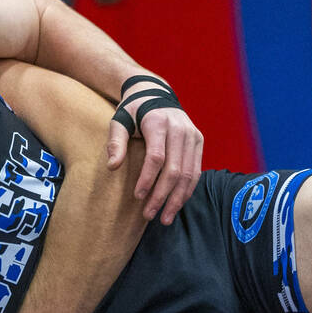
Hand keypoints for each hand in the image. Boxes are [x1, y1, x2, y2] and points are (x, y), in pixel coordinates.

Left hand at [106, 76, 203, 224]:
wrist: (155, 93)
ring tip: (164, 219)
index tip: (137, 197)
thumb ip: (115, 142)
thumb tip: (112, 166)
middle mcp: (180, 128)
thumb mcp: (119, 120)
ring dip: (177, 199)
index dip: (148, 179)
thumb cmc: (133, 111)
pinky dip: (187, 191)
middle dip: (162, 196)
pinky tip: (176, 205)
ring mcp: (192, 135)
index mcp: (159, 122)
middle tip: (149, 215)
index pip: (156, 157)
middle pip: (175, 170)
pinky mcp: (199, 141)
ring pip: (189, 174)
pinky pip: (196, 171)